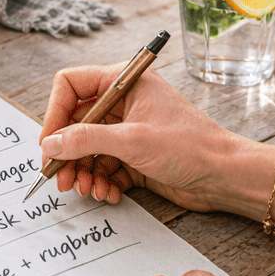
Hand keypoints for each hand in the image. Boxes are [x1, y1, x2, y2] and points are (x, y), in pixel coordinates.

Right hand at [37, 65, 239, 208]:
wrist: (225, 176)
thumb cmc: (190, 146)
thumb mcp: (131, 140)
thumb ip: (86, 139)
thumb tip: (50, 143)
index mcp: (124, 81)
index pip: (71, 85)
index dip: (54, 113)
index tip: (49, 142)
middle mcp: (123, 102)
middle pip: (75, 122)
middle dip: (66, 152)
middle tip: (61, 178)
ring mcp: (128, 130)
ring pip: (87, 148)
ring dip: (82, 172)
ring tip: (88, 190)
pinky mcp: (134, 156)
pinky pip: (103, 166)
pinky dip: (101, 181)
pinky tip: (108, 194)